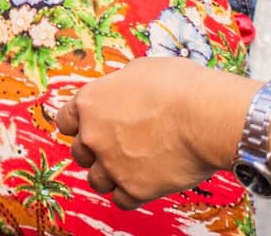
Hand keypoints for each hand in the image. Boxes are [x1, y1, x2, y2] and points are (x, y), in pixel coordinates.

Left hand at [55, 57, 255, 207]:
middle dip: (96, 151)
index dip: (79, 125)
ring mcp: (111, 164)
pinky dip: (132, 193)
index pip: (65, 120)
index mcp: (90, 102)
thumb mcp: (141, 70)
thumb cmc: (180, 87)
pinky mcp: (134, 188)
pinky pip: (122, 200)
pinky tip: (146, 182)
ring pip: (97, 180)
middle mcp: (93, 135)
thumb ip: (122, 85)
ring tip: (133, 167)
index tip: (89, 128)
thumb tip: (125, 90)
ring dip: (111, 175)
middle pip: (80, 152)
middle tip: (118, 147)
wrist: (206, 117)